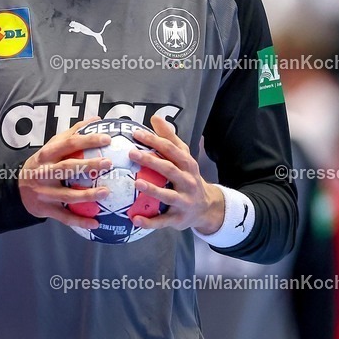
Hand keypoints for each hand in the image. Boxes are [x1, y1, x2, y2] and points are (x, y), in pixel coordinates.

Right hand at [19, 117, 112, 228]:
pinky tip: (96, 223)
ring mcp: (44, 192)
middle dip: (88, 165)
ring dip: (87, 195)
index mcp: (46, 155)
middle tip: (108, 163)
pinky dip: (80, 221)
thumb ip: (72, 133)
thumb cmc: (41, 165)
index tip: (107, 139)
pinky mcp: (45, 209)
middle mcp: (44, 172)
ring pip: (67, 195)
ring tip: (106, 192)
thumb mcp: (51, 147)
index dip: (87, 140)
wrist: (16, 189)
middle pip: (67, 168)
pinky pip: (64, 217)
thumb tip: (96, 119)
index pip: (68, 144)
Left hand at [128, 115, 224, 233]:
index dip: (155, 140)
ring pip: (168, 195)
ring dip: (153, 190)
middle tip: (132, 153)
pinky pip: (163, 221)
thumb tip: (155, 117)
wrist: (206, 207)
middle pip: (170, 169)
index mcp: (187, 164)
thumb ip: (170, 138)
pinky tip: (135, 219)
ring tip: (136, 183)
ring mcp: (184, 201)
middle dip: (152, 161)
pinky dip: (150, 221)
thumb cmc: (187, 177)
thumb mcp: (183, 157)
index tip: (136, 133)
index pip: (171, 150)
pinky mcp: (178, 218)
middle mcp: (188, 181)